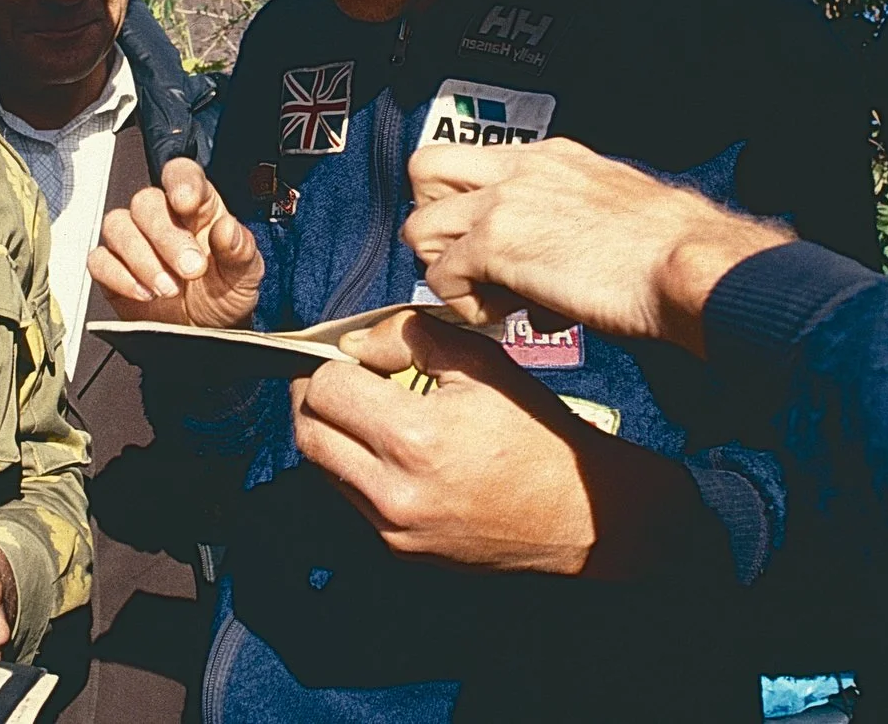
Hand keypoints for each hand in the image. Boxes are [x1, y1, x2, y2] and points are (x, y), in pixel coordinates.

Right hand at [88, 158, 261, 327]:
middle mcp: (162, 218)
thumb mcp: (246, 275)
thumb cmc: (225, 295)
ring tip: (169, 288)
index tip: (186, 202)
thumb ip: (240, 249)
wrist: (205, 334)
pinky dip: (120, 277)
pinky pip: (99, 260)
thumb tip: (228, 228)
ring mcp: (134, 242)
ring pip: (117, 226)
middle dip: (166, 237)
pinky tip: (145, 294)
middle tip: (191, 269)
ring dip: (142, 259)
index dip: (180, 181)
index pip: (181, 174)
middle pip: (146, 202)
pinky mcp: (112, 269)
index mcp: (198, 208)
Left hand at [293, 313, 698, 578]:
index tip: (352, 356)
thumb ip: (410, 337)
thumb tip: (356, 340)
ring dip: (331, 436)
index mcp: (414, 437)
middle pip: (308, 435)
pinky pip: (350, 501)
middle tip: (343, 380)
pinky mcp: (399, 551)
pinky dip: (355, 470)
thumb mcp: (482, 363)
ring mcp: (392, 528)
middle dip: (315, 399)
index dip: (331, 363)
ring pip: (323, 470)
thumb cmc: (536, 433)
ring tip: (368, 413)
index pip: (324, 390)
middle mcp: (394, 490)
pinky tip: (391, 451)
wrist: (578, 513)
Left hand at [403, 139, 791, 355]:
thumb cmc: (671, 253)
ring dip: (443, 266)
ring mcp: (505, 201)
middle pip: (426, 169)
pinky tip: (501, 314)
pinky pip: (441, 274)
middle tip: (467, 261)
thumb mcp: (615, 216)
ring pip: (420, 225)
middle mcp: (523, 168)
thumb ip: (571, 229)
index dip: (468, 206)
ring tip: (484, 295)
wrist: (688, 265)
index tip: (489, 246)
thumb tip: (550, 274)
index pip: (475, 162)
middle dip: (434, 219)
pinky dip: (460, 303)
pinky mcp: (497, 242)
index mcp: (554, 158)